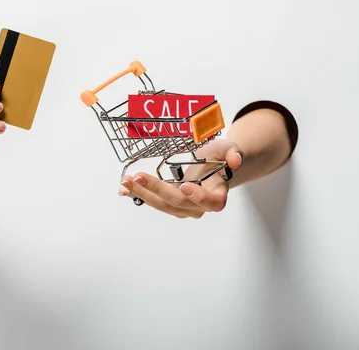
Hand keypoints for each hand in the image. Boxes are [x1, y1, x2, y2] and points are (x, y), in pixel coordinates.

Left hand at [119, 139, 242, 218]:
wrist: (209, 167)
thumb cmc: (218, 158)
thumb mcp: (227, 149)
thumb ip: (232, 152)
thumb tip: (235, 159)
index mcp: (217, 197)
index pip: (210, 202)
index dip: (198, 197)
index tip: (185, 186)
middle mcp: (198, 207)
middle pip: (178, 202)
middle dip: (157, 190)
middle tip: (139, 177)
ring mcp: (182, 208)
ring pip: (161, 205)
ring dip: (142, 194)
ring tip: (126, 181)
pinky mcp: (168, 204)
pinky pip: (153, 202)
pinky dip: (137, 196)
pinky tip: (123, 189)